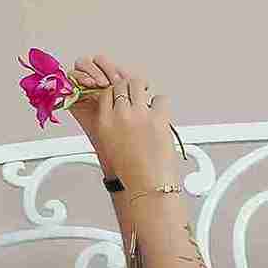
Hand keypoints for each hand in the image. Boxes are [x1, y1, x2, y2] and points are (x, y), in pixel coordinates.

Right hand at [65, 54, 177, 188]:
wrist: (147, 184)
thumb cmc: (130, 171)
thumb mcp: (110, 145)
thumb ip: (113, 124)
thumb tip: (122, 109)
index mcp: (104, 123)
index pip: (107, 92)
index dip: (117, 92)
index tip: (124, 97)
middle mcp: (120, 115)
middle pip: (122, 84)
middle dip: (130, 88)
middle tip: (138, 96)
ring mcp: (139, 115)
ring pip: (139, 83)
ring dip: (144, 90)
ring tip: (148, 102)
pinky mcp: (158, 118)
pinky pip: (161, 98)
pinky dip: (162, 104)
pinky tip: (160, 115)